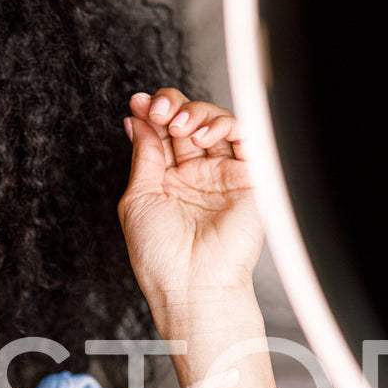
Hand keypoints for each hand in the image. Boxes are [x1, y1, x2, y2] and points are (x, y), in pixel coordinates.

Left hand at [118, 89, 264, 316]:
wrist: (191, 285)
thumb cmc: (161, 256)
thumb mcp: (138, 198)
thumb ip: (143, 156)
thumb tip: (138, 120)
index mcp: (167, 180)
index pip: (163, 133)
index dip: (152, 112)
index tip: (139, 103)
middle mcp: (196, 175)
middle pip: (189, 120)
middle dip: (172, 106)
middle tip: (159, 110)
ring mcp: (223, 175)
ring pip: (216, 122)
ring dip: (196, 112)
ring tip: (180, 125)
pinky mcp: (249, 179)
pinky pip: (245, 138)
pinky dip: (224, 124)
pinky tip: (203, 134)